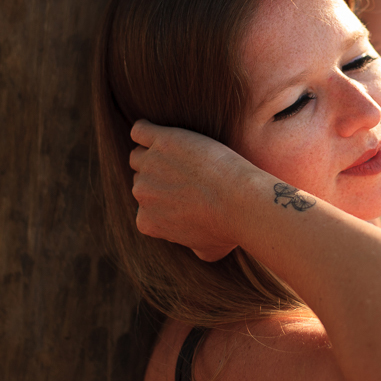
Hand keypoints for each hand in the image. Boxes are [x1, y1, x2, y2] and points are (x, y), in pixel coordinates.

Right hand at [129, 119, 248, 260]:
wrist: (240, 201)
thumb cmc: (229, 228)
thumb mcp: (209, 251)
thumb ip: (193, 248)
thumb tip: (198, 249)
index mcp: (147, 221)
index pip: (145, 206)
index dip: (162, 200)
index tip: (182, 195)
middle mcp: (142, 193)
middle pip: (142, 178)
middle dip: (159, 176)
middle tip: (185, 172)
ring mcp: (149, 164)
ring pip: (139, 154)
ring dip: (153, 153)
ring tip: (175, 152)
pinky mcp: (162, 140)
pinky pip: (141, 130)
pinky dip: (147, 129)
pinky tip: (164, 133)